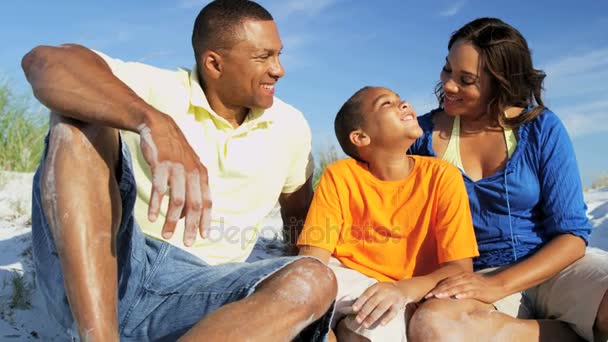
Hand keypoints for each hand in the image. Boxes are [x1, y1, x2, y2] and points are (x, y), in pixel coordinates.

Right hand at [138, 112, 211, 246]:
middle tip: (187, 243)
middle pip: (194, 204)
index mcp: (201, 174)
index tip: (203, 236)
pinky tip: (152, 217)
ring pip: (177, 200)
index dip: (206, 219)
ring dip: (172, 220)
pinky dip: (156, 205)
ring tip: (166, 235)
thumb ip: (191, 188)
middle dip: (191, 226)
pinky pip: (159, 189)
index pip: (207, 201)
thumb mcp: (188, 167)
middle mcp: (192, 172)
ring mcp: (176, 168)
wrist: (158, 126)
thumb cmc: (173, 151)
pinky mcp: (161, 165)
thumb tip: (187, 214)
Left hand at [351, 282, 408, 328]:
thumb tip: (356, 308)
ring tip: (366, 324)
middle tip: (358, 320)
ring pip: (381, 308)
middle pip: (373, 302)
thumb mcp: (376, 289)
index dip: (360, 302)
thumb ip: (367, 296)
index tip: (354, 309)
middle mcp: (384, 291)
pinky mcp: (398, 305)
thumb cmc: (384, 290)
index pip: (367, 294)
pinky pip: (392, 313)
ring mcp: (392, 298)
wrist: (402, 289)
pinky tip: (381, 324)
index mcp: (376, 287)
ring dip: (372, 317)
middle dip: (364, 312)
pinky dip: (387, 318)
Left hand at [425, 271, 505, 303]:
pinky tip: (457, 297)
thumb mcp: (467, 284)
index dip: (436, 288)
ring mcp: (471, 284)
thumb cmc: (481, 286)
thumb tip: (447, 292)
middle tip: (428, 296)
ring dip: (447, 292)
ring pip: (457, 288)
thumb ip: (458, 286)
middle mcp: (465, 279)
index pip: (446, 282)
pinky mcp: (479, 290)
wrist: (497, 284)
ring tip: (438, 296)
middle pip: (449, 284)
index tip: (427, 294)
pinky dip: (463, 294)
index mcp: (461, 276)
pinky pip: (470, 292)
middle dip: (438, 290)